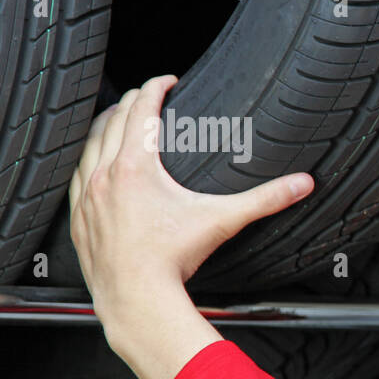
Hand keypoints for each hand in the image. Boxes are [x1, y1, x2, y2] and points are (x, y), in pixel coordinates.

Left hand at [68, 74, 313, 316]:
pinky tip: (94, 165)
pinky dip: (87, 160)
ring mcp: (87, 197)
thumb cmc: (173, 260)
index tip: (166, 81)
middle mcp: (104, 175)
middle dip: (130, 103)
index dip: (155, 88)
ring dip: (104, 127)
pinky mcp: (80, 219)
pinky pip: (76, 176)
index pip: (142, 109)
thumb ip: (265, 199)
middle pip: (112, 120)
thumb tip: (302, 184)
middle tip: (146, 96)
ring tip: (116, 120)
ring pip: (89, 145)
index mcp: (136, 167)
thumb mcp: (222, 221)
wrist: (137, 298)